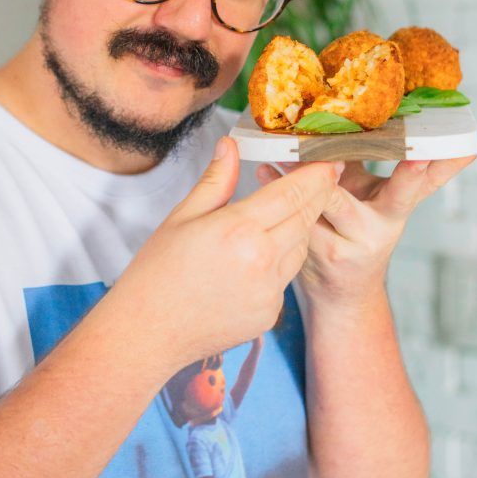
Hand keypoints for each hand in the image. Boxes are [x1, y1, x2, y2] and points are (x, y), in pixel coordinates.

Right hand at [113, 137, 339, 370]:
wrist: (148, 332)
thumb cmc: (158, 271)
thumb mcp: (183, 216)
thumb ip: (217, 180)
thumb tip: (231, 145)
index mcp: (238, 229)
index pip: (291, 193)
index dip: (315, 175)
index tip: (328, 160)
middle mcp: (261, 261)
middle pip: (305, 217)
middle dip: (318, 194)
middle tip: (328, 174)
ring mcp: (269, 292)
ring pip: (299, 247)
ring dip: (299, 226)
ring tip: (289, 212)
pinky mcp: (270, 314)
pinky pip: (285, 278)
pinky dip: (280, 261)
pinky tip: (258, 256)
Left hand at [256, 137, 476, 305]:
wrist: (340, 294)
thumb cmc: (357, 227)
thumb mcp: (378, 197)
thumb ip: (385, 162)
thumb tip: (422, 117)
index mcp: (396, 210)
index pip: (426, 183)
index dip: (447, 163)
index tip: (471, 142)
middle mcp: (379, 229)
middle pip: (383, 194)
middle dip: (391, 171)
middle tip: (378, 149)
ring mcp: (348, 245)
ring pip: (329, 203)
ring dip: (308, 172)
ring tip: (288, 147)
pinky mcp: (316, 257)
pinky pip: (294, 217)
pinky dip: (276, 189)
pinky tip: (264, 168)